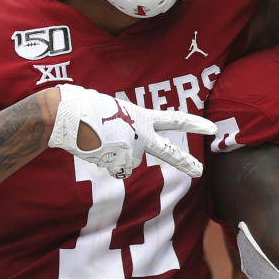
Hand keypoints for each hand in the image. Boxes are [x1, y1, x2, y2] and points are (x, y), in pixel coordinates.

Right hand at [48, 84, 215, 177]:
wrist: (67, 114)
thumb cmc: (86, 107)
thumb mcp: (115, 111)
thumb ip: (129, 127)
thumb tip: (127, 153)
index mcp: (143, 117)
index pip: (175, 119)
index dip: (195, 123)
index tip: (212, 128)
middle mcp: (142, 135)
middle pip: (168, 152)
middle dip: (186, 162)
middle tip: (200, 172)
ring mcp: (131, 150)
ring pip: (127, 161)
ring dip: (115, 154)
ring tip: (99, 139)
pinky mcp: (118, 163)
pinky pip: (114, 168)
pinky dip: (106, 162)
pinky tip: (95, 149)